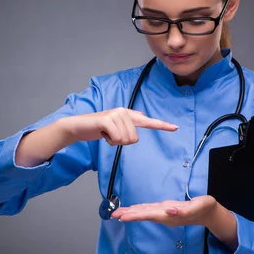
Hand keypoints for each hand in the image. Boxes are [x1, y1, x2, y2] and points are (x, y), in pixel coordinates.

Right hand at [60, 107, 177, 145]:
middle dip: (121, 142)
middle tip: (110, 136)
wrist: (78, 127)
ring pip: (126, 140)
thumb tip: (142, 115)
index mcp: (128, 114)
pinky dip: (109, 141)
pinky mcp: (107, 120)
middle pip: (134, 139)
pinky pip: (117, 139)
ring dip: (114, 142)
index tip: (175, 128)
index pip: (148, 121)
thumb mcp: (115, 126)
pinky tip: (102, 134)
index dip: (162, 125)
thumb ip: (129, 122)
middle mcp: (124, 112)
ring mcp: (116, 114)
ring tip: (105, 134)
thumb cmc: (97, 128)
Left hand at [110, 195, 217, 227]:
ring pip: (144, 213)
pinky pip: (149, 210)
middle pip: (143, 215)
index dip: (135, 215)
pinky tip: (132, 209)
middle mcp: (164, 216)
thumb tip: (168, 210)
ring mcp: (164, 214)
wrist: (209, 213)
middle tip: (113, 215)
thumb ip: (184, 209)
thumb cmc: (205, 208)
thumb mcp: (199, 206)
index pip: (149, 215)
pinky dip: (139, 210)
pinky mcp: (165, 210)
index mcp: (170, 215)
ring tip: (117, 213)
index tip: (123, 217)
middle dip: (128, 215)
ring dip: (131, 212)